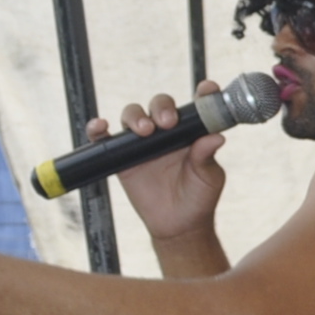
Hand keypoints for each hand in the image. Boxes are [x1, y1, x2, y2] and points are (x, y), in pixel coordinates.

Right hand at [91, 87, 229, 242]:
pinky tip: (100, 126)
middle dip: (162, 107)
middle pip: (159, 105)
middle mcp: (167, 132)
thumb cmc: (199, 198)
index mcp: (192, 132)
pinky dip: (98, 128)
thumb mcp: (208, 177)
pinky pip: (105, 138)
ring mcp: (143, 142)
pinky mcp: (123, 157)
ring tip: (144, 130)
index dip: (202, 93)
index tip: (207, 89)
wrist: (178, 225)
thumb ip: (207, 157)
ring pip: (133, 115)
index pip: (196, 106)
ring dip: (135, 117)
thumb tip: (217, 137)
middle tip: (167, 123)